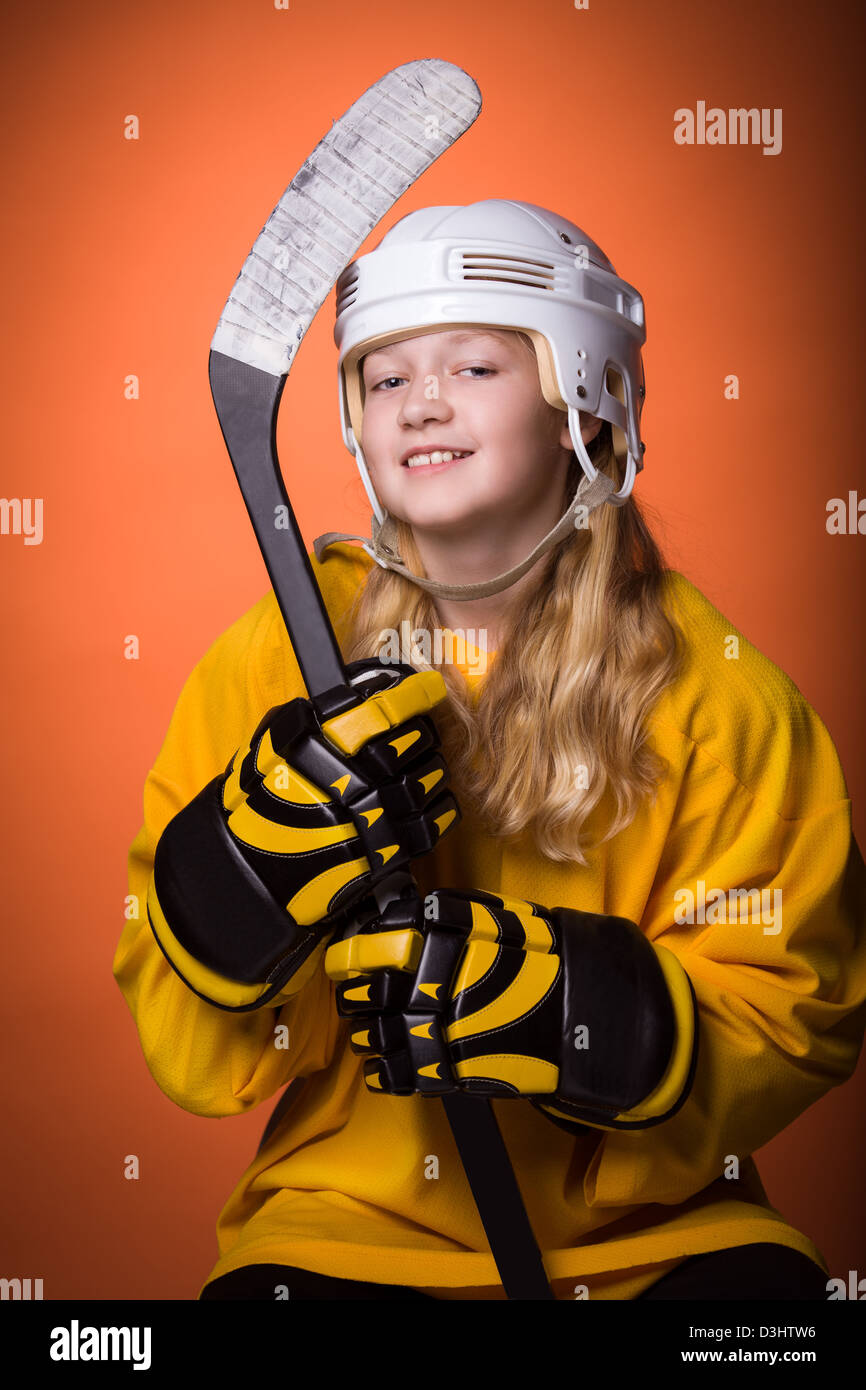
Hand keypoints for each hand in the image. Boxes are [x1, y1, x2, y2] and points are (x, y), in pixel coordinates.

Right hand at [150, 658, 459, 1010]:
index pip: (382, 709)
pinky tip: (429, 802)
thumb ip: (310, 719)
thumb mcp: (269, 749)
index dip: (413, 694)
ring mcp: (374, 819)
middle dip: (423, 733)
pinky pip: (434, 820)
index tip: (429, 686)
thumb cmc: (256, 807)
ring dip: (432, 769)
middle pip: (414, 741)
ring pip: (430, 778)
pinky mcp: (388, 854)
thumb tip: (358, 694)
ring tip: (420, 769)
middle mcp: (351, 780)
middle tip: (420, 732)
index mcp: (320, 747)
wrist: (248, 876)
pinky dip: (440, 807)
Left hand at [324, 886, 697, 1130]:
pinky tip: (380, 1066)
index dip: (360, 946)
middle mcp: (445, 985)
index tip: (348, 949)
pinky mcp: (458, 1072)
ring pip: (381, 1031)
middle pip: (376, 987)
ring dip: (367, 1029)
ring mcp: (448, 1032)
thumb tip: (417, 912)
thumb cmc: (555, 964)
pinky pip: (404, 1073)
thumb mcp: (512, 924)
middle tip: (354, 988)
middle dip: (358, 989)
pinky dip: (386, 1071)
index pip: (387, 940)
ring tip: (366, 1027)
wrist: (598, 1020)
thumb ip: (465, 918)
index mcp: (456, 943)